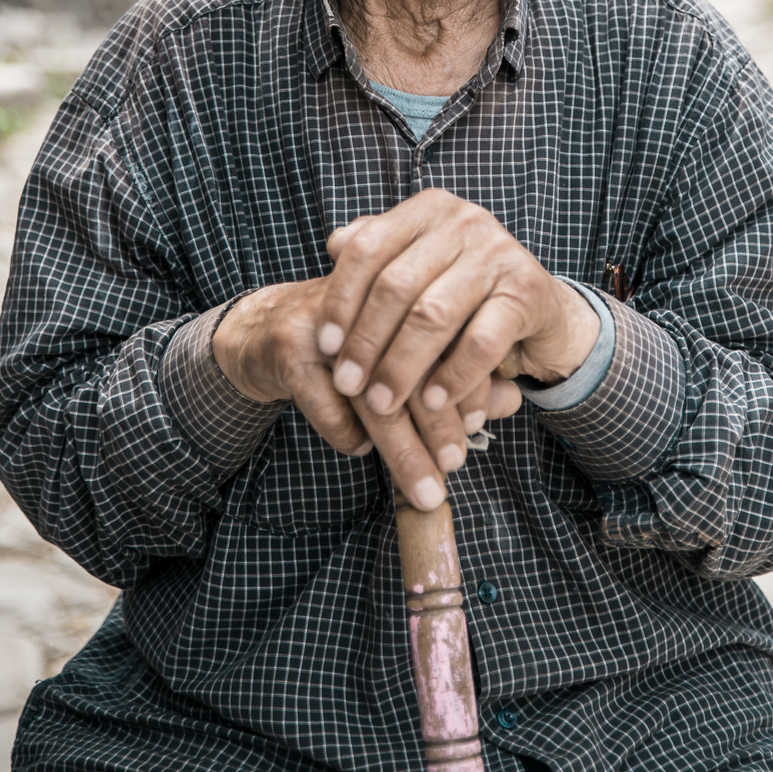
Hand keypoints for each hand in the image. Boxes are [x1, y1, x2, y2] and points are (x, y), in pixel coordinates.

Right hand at [211, 273, 520, 509]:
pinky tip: (361, 446)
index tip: (477, 427)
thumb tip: (509, 399)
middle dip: (437, 425)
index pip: (447, 335)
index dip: (464, 384)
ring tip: (424, 487)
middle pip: (412, 366)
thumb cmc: (349, 341)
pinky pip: (329, 406)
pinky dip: (349, 436)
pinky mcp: (289, 346)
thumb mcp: (403, 348)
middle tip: (454, 466)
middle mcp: (366, 296)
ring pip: (373, 394)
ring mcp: (326, 320)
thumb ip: (458, 369)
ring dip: (402, 448)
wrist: (263, 328)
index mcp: (404, 284)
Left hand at [318, 188, 599, 419]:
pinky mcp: (526, 291)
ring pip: (433, 315)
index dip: (342, 298)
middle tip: (348, 384)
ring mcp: (498, 253)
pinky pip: (480, 341)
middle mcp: (463, 221)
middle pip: (396, 285)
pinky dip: (452, 377)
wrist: (540, 309)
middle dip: (366, 341)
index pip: (368, 247)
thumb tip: (334, 245)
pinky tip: (432, 402)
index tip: (325, 344)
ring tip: (382, 404)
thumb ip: (379, 254)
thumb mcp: (420, 264)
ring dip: (401, 367)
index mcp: (428, 209)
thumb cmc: (464, 290)